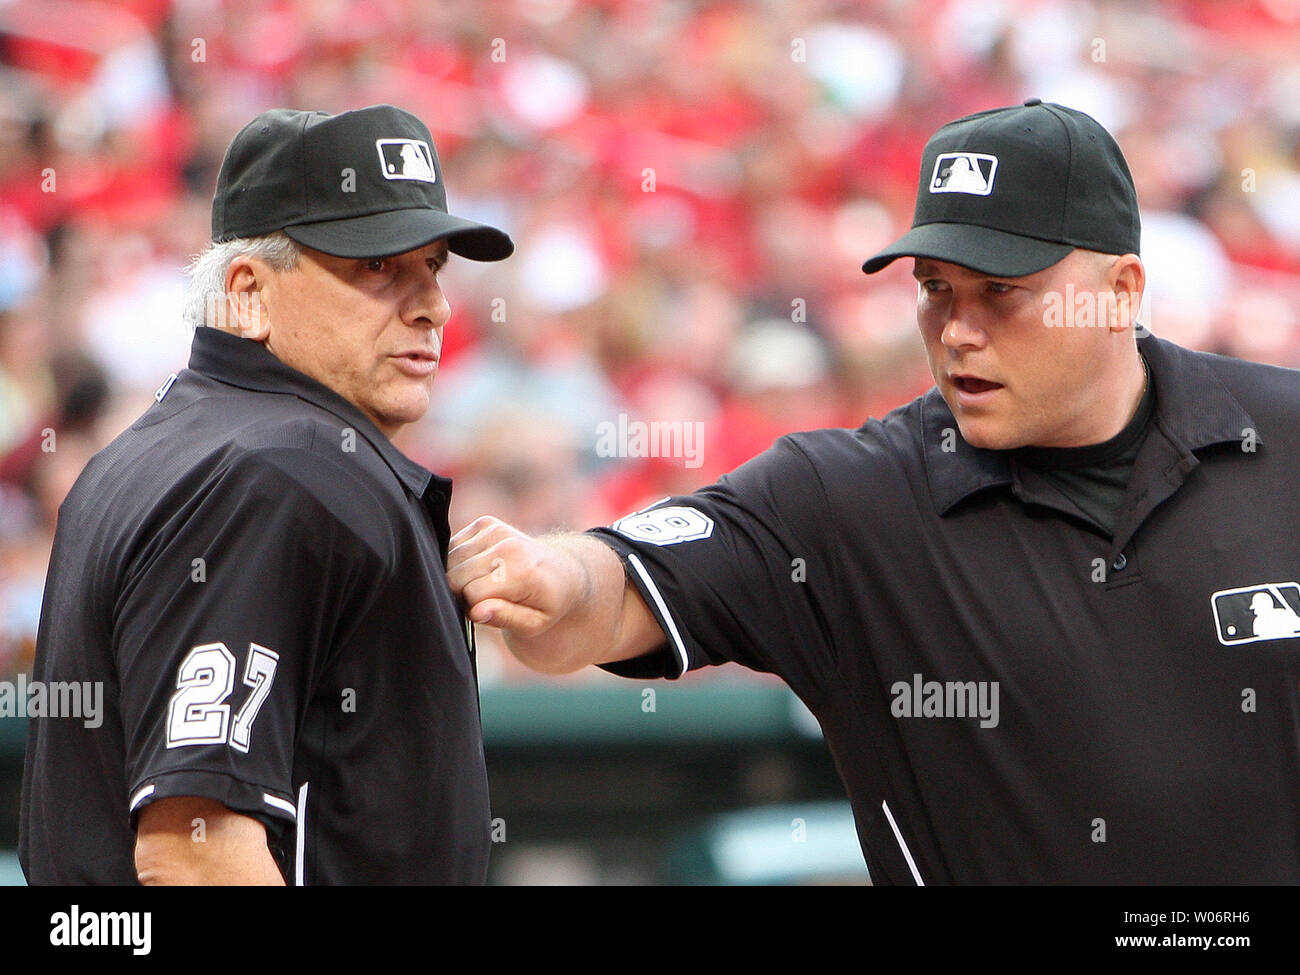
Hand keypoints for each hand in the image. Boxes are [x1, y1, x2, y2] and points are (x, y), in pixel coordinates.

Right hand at [446, 516, 590, 638]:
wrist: (562, 572)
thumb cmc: (547, 603)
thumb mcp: (535, 623)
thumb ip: (505, 618)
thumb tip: (476, 611)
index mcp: (521, 571)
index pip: (472, 594)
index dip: (475, 609)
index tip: (491, 611)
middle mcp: (507, 545)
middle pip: (455, 576)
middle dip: (464, 593)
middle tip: (489, 599)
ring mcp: (495, 529)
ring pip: (450, 561)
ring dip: (461, 577)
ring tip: (487, 584)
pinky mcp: (486, 523)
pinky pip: (453, 547)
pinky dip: (460, 561)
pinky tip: (482, 569)